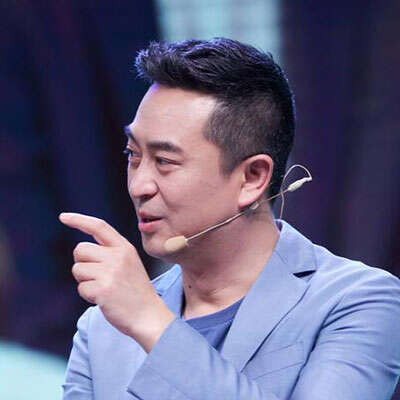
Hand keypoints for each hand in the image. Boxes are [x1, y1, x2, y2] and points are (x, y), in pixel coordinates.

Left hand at [59, 212, 174, 351]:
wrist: (148, 315)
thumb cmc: (135, 290)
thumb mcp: (129, 263)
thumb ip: (110, 253)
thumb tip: (81, 249)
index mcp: (125, 247)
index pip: (99, 226)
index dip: (79, 220)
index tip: (64, 217)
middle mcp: (118, 256)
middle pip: (80, 249)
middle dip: (82, 263)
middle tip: (98, 277)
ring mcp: (110, 272)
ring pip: (78, 269)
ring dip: (85, 281)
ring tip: (105, 288)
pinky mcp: (103, 289)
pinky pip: (81, 288)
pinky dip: (88, 296)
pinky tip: (104, 299)